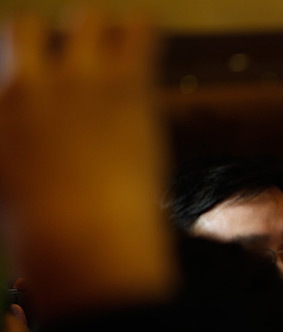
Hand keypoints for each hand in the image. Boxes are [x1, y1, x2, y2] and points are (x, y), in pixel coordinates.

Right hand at [0, 10, 173, 318]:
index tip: (38, 77)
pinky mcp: (127, 88)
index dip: (22, 67)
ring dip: (99, 32)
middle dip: (53, 41)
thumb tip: (20, 146)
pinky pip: (138, 34)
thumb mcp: (6, 186)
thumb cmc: (45, 232)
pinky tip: (146, 32)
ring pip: (86, 19)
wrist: (84, 237)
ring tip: (113, 48)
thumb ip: (10, 147)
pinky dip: (142, 30)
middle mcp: (29, 84)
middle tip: (78, 61)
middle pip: (30, 28)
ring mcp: (79, 81)